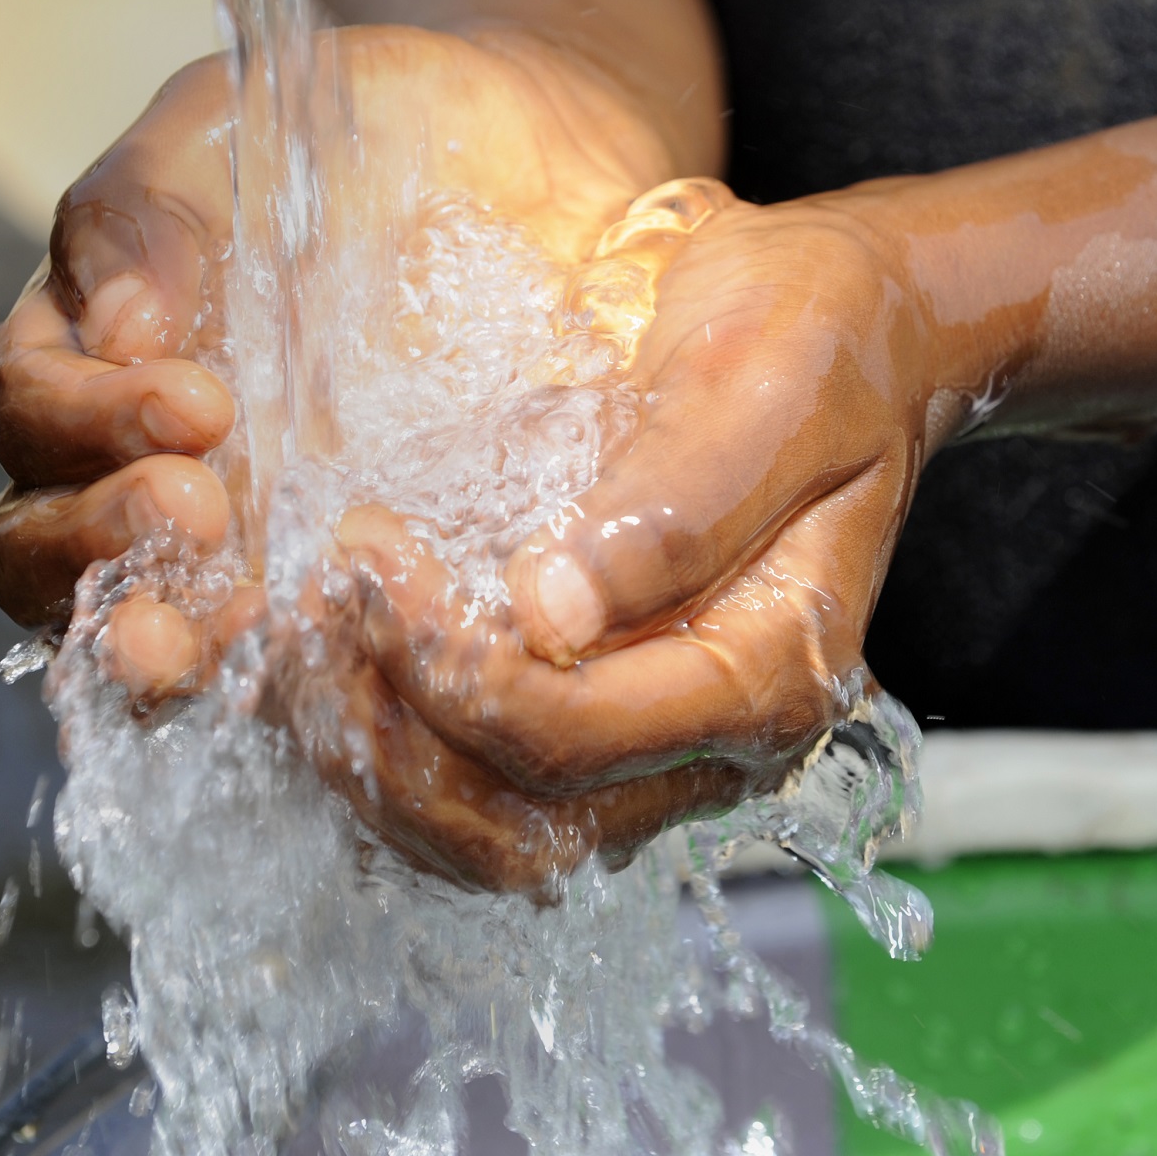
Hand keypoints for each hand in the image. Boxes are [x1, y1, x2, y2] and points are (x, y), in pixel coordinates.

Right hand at [0, 22, 677, 632]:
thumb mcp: (233, 124)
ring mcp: (227, 534)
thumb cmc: (357, 128)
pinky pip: (273, 659)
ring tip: (248, 621)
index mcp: (91, 349)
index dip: (88, 425)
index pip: (32, 418)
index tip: (198, 402)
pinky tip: (334, 659)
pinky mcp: (324, 583)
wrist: (526, 162)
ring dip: (171, 639)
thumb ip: (147, 208)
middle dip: (101, 548)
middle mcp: (132, 459)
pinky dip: (282, 674)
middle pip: (44, 552)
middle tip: (203, 513)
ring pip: (138, 629)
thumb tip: (111, 330)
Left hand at [300, 185, 944, 887]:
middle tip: (316, 603)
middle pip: (515, 823)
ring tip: (304, 629)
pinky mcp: (591, 712)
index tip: (371, 552)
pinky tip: (330, 655)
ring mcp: (646, 741)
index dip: (451, 667)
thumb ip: (680, 500)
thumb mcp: (770, 382)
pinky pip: (469, 782)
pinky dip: (383, 740)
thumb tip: (552, 609)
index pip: (574, 737)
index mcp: (768, 674)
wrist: (852, 325)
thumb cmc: (818, 339)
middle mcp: (708, 740)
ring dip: (369, 751)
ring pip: (477, 830)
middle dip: (389, 730)